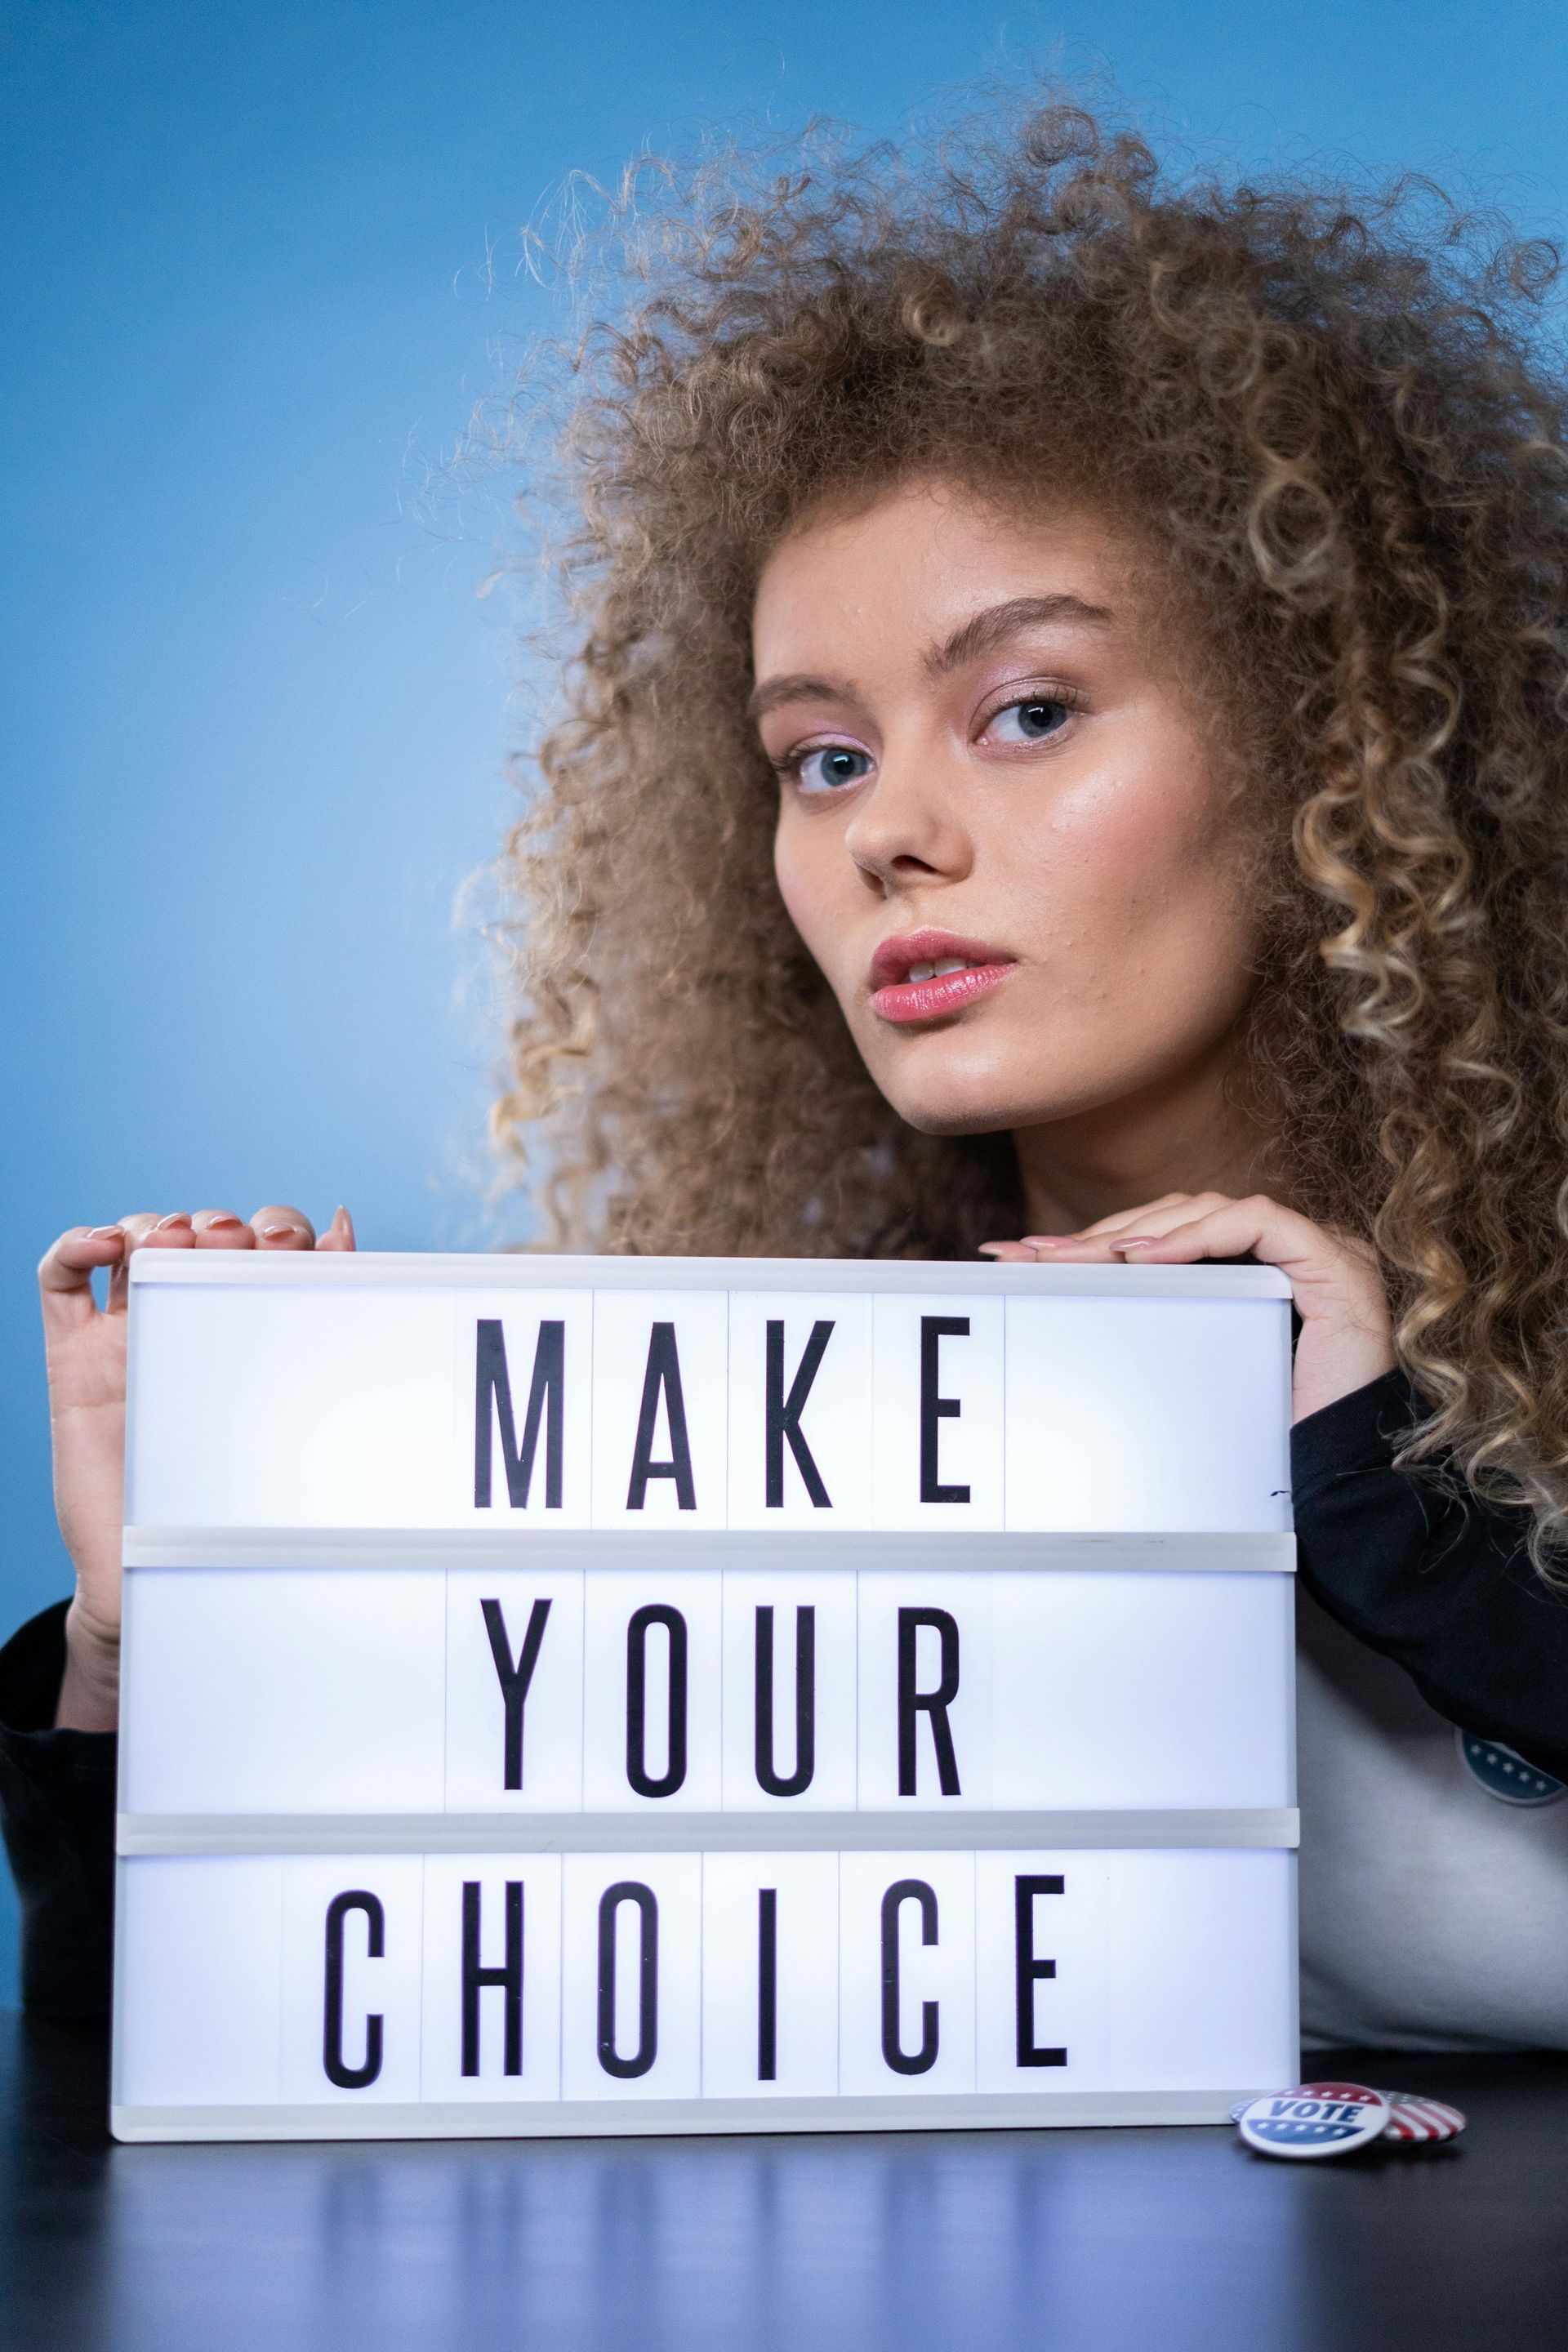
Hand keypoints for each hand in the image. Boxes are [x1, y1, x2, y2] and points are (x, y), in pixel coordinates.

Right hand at [39, 1203, 355, 1731]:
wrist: (157, 1575)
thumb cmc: (229, 1503)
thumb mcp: (289, 1406)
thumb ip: (322, 1319)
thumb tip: (344, 1227)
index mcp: (251, 1329)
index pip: (265, 1246)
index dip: (279, 1228)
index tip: (294, 1245)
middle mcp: (191, 1321)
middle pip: (202, 1232)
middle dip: (224, 1224)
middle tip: (238, 1246)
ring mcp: (129, 1333)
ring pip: (135, 1240)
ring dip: (158, 1224)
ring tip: (178, 1243)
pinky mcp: (76, 1356)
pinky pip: (60, 1280)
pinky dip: (77, 1244)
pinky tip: (105, 1245)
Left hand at [981, 1191, 1394, 1425]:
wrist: (1335, 1480)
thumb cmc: (1266, 1435)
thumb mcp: (1189, 1369)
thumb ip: (1151, 1328)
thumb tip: (1068, 1303)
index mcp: (1253, 1272)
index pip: (1167, 1234)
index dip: (1099, 1238)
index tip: (1031, 1255)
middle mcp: (1285, 1254)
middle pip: (1182, 1217)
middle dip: (1105, 1233)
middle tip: (1037, 1255)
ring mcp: (1316, 1253)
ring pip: (1213, 1209)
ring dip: (1141, 1230)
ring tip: (1087, 1257)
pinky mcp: (1336, 1266)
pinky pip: (1261, 1225)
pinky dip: (1200, 1234)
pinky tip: (1148, 1258)